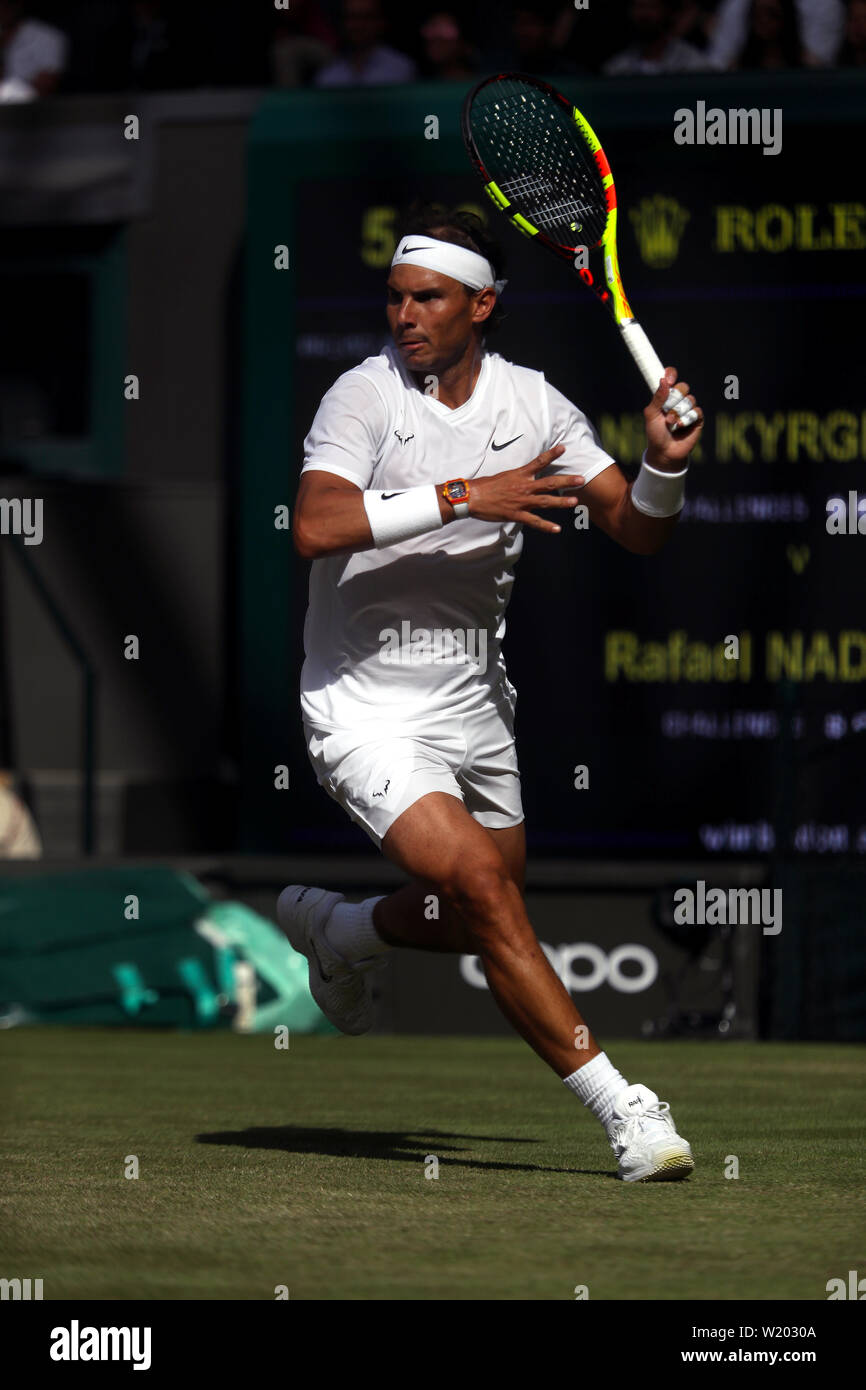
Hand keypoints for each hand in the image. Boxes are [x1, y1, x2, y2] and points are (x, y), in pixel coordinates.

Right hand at [468, 445, 584, 533]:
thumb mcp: (504, 476)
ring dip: (561, 502)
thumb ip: (519, 477)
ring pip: (545, 501)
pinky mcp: (516, 514)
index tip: (563, 448)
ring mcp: (521, 501)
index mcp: (520, 475)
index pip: (539, 462)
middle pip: (549, 483)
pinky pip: (534, 521)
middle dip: (567, 481)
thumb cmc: (486, 486)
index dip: (552, 454)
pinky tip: (557, 529)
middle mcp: (524, 486)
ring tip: (575, 501)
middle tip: (581, 479)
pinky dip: (546, 526)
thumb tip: (527, 477)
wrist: (471, 497)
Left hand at [645, 366, 702, 469]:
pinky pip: (697, 411)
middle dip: (675, 398)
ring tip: (671, 424)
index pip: (671, 378)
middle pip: (683, 387)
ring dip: (678, 412)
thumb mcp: (651, 415)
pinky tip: (680, 427)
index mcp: (666, 396)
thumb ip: (657, 398)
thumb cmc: (655, 434)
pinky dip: (687, 419)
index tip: (669, 380)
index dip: (671, 375)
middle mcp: (678, 400)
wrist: (664, 452)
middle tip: (666, 411)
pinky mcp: (697, 419)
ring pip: (690, 399)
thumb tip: (664, 381)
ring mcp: (688, 409)